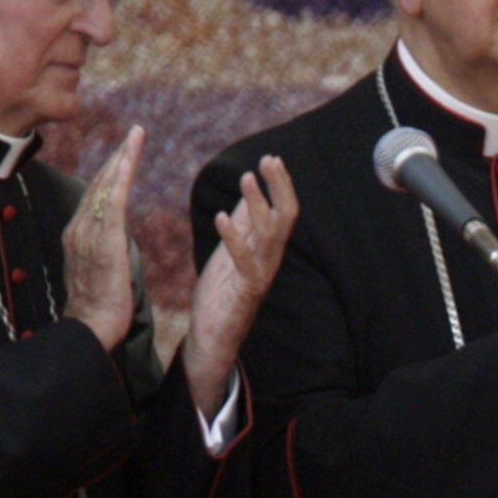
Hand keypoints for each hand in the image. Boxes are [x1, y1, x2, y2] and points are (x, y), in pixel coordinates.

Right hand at [62, 126, 143, 351]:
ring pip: (105, 186)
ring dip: (122, 158)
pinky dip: (121, 176)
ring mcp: (88, 232)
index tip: (124, 154)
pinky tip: (130, 158)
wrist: (90, 327)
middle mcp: (79, 228)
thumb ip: (108, 249)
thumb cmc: (101, 307)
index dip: (110, 173)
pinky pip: (112, 200)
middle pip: (99, 183)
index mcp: (79, 234)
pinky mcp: (103, 240)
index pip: (96, 196)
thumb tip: (119, 239)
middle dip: (117, 156)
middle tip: (135, 133)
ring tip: (137, 136)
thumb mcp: (103, 270)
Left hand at [181, 155, 297, 418]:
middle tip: (268, 160)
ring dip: (258, 206)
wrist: (212, 338)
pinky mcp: (244, 292)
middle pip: (285, 219)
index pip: (284, 211)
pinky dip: (234, 238)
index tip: (271, 158)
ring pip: (269, 236)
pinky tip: (222, 217)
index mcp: (267, 249)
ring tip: (247, 178)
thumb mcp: (233, 249)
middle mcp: (270, 260)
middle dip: (279, 188)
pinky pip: (244, 262)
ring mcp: (259, 276)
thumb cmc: (222, 293)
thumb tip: (251, 189)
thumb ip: (244, 222)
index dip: (280, 185)